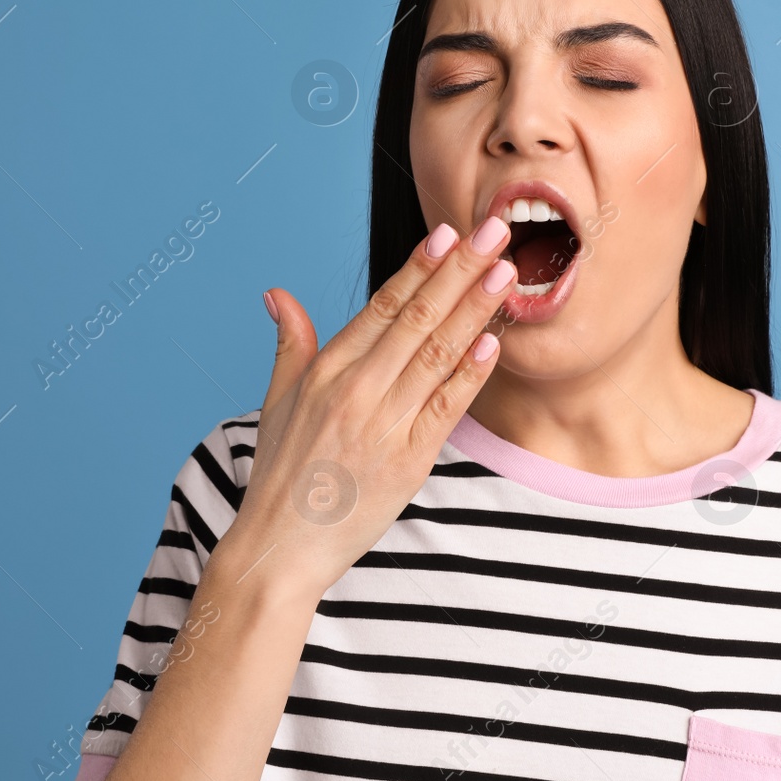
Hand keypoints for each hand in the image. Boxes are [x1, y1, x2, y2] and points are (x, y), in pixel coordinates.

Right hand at [213, 216, 516, 601]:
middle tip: (493, 232)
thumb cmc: (281, 474)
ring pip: (437, 354)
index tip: (447, 232)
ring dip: (473, 309)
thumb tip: (278, 294)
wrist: (280, 548)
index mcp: (326, 370)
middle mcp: (356, 390)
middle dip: (459, 271)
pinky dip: (470, 372)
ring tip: (504, 273)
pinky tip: (492, 341)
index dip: (418, 267)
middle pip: (417, 318)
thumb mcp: (277, 400)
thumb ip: (290, 342)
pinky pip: (446, 407)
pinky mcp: (408, 460)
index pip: (381, 306)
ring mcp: (383, 424)